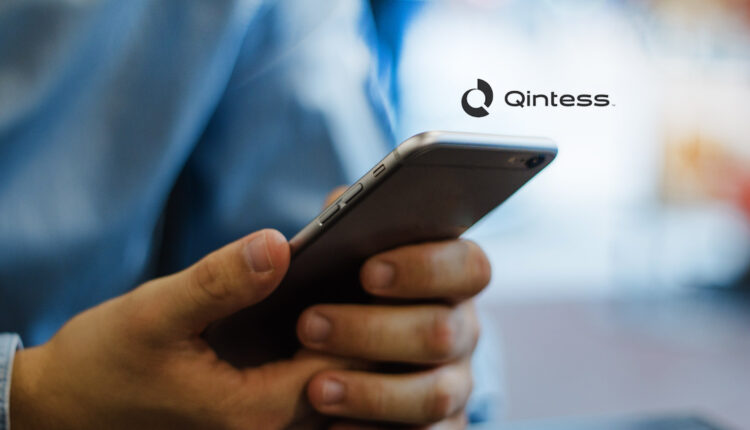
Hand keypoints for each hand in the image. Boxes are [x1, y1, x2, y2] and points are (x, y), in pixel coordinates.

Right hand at [10, 229, 349, 429]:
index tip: (375, 255)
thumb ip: (219, 283)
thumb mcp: (155, 314)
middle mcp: (274, 429)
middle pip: (353, 375)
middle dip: (371, 319)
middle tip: (379, 259)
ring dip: (354, 332)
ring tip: (357, 272)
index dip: (367, 309)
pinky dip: (329, 342)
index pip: (346, 363)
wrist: (70, 406)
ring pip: (340, 380)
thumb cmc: (105, 363)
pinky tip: (324, 299)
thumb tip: (279, 244)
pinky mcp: (260, 412)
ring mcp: (268, 425)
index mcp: (256, 413)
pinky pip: (316, 380)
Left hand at [296, 189, 491, 428]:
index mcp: (450, 278)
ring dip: (373, 391)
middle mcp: (461, 330)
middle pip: (444, 331)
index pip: (469, 266)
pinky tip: (333, 428)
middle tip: (308, 324)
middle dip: (374, 330)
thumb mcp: (333, 252)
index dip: (425, 268)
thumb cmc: (333, 288)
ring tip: (315, 387)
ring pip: (435, 394)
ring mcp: (454, 383)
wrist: (315, 355)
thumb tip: (324, 215)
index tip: (367, 271)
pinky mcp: (439, 429)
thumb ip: (337, 222)